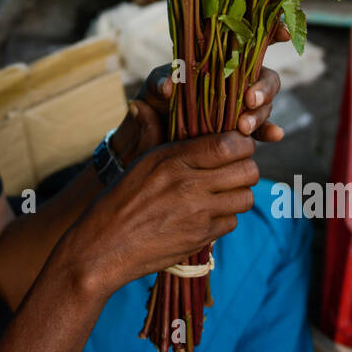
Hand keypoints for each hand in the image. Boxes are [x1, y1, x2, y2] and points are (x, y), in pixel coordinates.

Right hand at [65, 129, 260, 295]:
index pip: (229, 145)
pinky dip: (225, 217)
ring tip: (223, 191)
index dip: (242, 143)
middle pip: (247, 171)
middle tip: (234, 168)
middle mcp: (189, 185)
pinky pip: (231, 222)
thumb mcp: (137, 162)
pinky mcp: (200, 238)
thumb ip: (153, 133)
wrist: (103, 247)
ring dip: (239, 193)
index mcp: (172, 160)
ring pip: (246, 198)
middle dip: (246, 167)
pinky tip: (208, 213)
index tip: (237, 144)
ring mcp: (198, 214)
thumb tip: (142, 104)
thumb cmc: (117, 200)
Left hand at [108, 18, 291, 167]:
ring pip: (265, 105)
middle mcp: (237, 80)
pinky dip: (269, 132)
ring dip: (260, 114)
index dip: (273, 33)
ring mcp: (241, 106)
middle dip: (264, 88)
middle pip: (266, 78)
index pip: (251, 42)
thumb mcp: (153, 85)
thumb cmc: (155, 99)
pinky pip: (261, 130)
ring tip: (243, 126)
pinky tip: (274, 135)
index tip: (284, 34)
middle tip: (250, 99)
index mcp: (220, 60)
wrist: (151, 133)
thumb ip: (159, 81)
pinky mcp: (240, 129)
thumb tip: (168, 86)